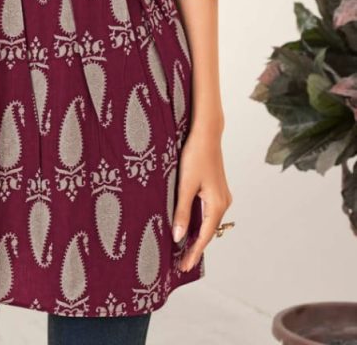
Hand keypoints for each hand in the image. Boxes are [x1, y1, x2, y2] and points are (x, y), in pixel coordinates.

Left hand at [171, 122, 232, 272]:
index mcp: (217, 204)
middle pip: (208, 232)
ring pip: (208, 222)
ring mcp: (222, 196)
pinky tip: (189, 226)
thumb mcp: (185, 185)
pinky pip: (208, 212)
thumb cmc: (195, 156)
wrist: (206, 134)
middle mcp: (223, 203)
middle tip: (181, 264)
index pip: (204, 237)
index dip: (193, 253)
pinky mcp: (217, 189)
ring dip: (197, 235)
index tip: (184, 268)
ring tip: (183, 249)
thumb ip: (182, 211)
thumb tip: (179, 236)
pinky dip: (199, 223)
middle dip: (195, 247)